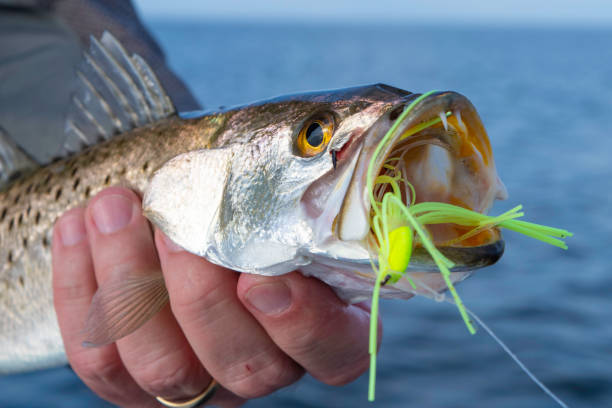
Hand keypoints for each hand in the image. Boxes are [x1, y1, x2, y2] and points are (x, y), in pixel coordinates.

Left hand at [52, 186, 378, 406]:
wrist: (183, 219)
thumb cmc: (244, 202)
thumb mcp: (280, 191)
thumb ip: (292, 187)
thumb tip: (300, 142)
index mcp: (319, 326)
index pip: (335, 353)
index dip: (302, 325)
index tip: (260, 276)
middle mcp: (264, 365)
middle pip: (242, 365)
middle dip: (198, 294)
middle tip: (171, 225)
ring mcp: (197, 381)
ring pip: (163, 368)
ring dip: (130, 283)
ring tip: (113, 207)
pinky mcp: (132, 382)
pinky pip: (100, 360)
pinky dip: (81, 291)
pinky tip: (79, 225)